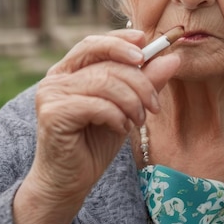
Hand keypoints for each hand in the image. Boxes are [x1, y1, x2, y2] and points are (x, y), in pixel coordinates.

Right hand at [26, 29, 179, 204]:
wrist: (69, 182)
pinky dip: (117, 116)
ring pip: (105, 82)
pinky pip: (98, 104)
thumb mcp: (126, 108)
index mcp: (69, 70)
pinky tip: (121, 128)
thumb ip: (145, 82)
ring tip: (138, 121)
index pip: (95, 43)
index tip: (147, 44)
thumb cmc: (94, 144)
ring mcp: (51, 94)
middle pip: (106, 62)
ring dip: (132, 102)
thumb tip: (173, 58)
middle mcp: (56, 78)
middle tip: (154, 106)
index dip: (121, 41)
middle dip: (140, 81)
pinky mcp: (53, 113)